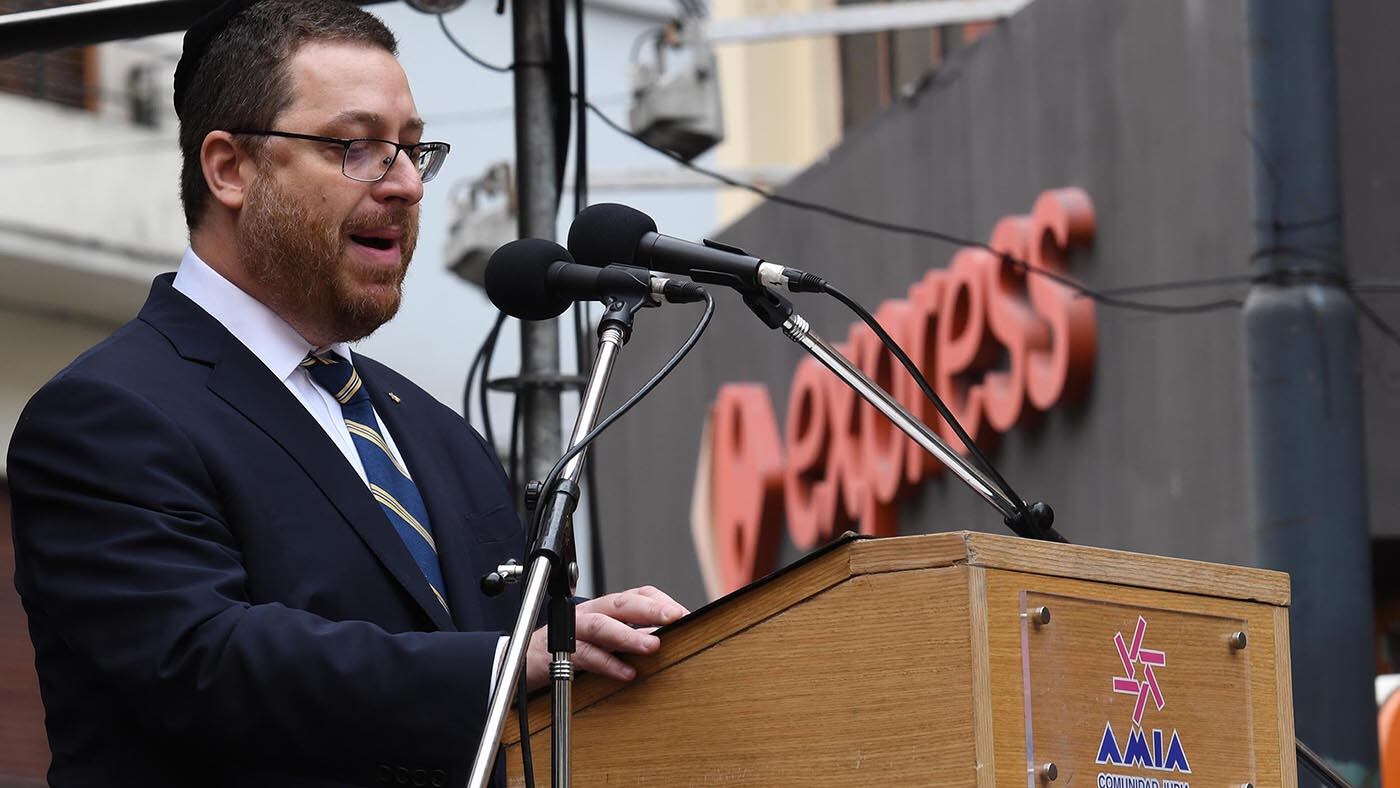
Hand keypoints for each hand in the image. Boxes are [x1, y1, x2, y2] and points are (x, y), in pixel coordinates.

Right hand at [524, 586, 688, 690]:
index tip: (684, 615)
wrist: (528, 659)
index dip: (661, 603)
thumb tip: (672, 640)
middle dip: (650, 608)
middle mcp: (592, 613)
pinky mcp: (562, 653)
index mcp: (607, 607)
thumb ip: (635, 636)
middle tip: (675, 617)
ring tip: (653, 645)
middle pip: (621, 603)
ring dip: (629, 635)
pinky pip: (586, 656)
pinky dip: (608, 664)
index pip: (637, 594)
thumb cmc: (574, 647)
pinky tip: (627, 673)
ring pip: (602, 626)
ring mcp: (575, 631)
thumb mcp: (608, 638)